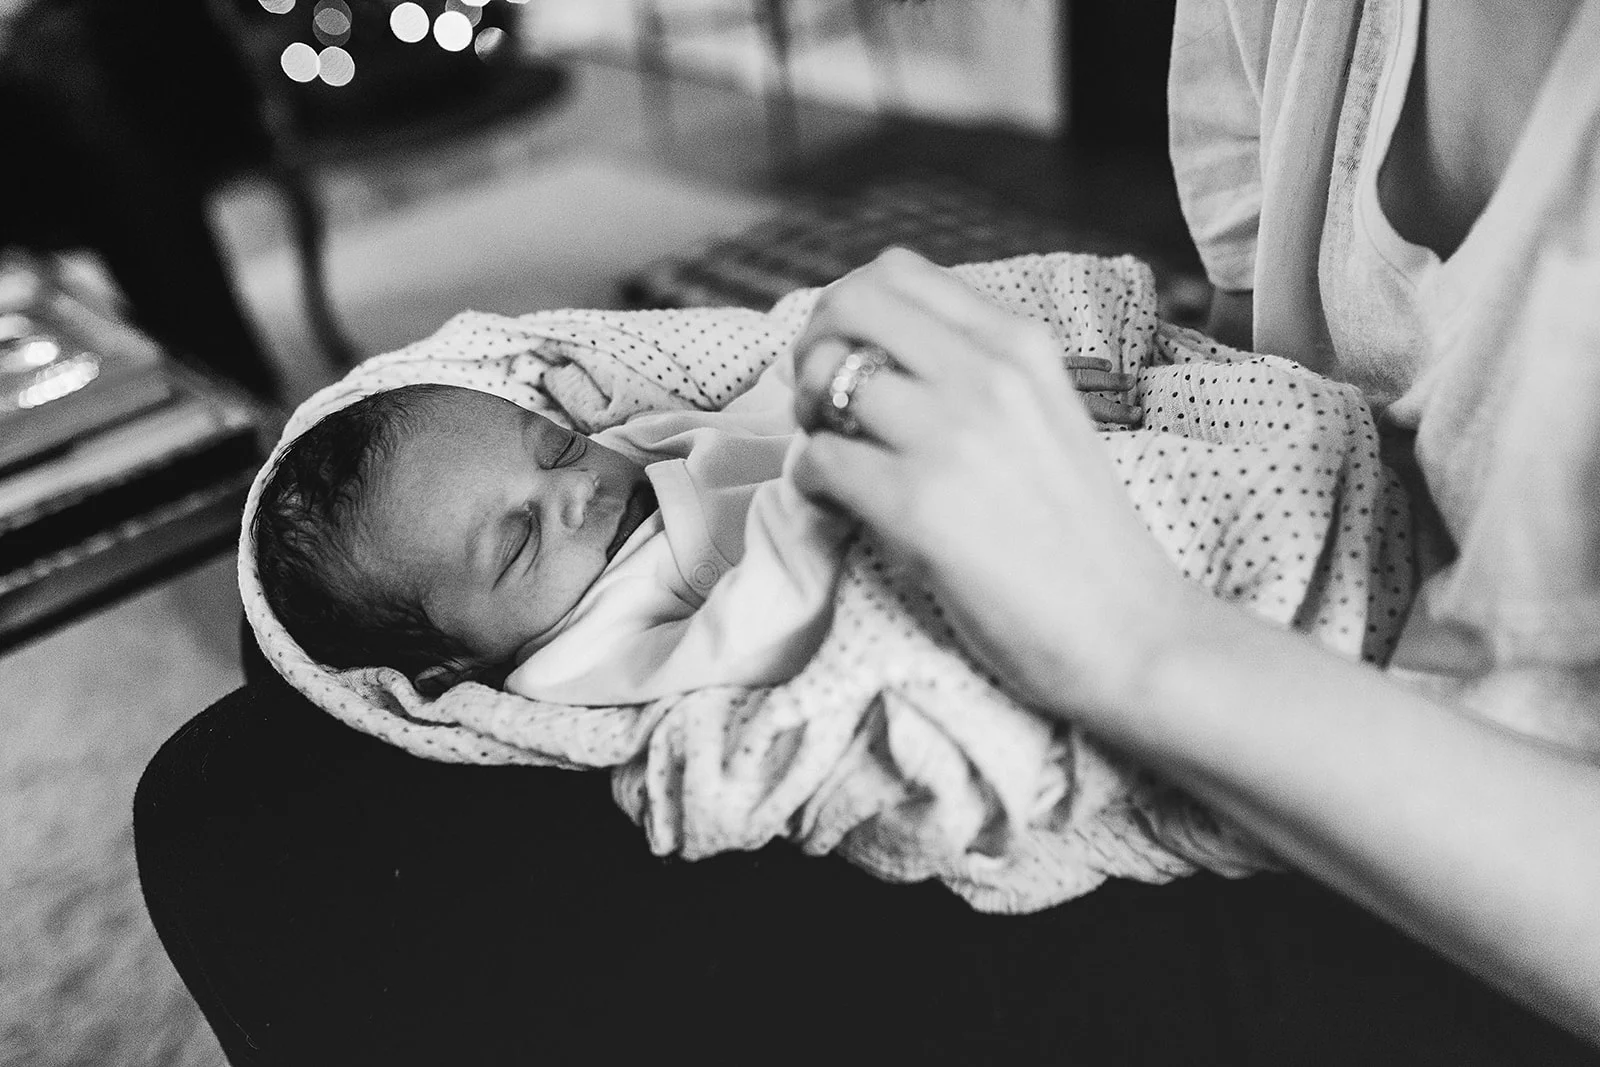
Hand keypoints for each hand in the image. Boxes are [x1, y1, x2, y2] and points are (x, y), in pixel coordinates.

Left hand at [790, 248, 1195, 716]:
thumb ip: (980, 374)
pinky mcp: (919, 505)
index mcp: (1021, 344)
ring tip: (836, 460)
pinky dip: (809, 483)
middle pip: (847, 303)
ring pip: (825, 377)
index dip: (846, 311)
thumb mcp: (1048, 416)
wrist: (1129, 631)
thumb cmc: (1083, 539)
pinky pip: (817, 461)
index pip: (895, 271)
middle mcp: (987, 373)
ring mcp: (953, 436)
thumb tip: (882, 355)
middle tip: (825, 408)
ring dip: (808, 419)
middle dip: (815, 349)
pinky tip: (839, 509)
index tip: (850, 362)